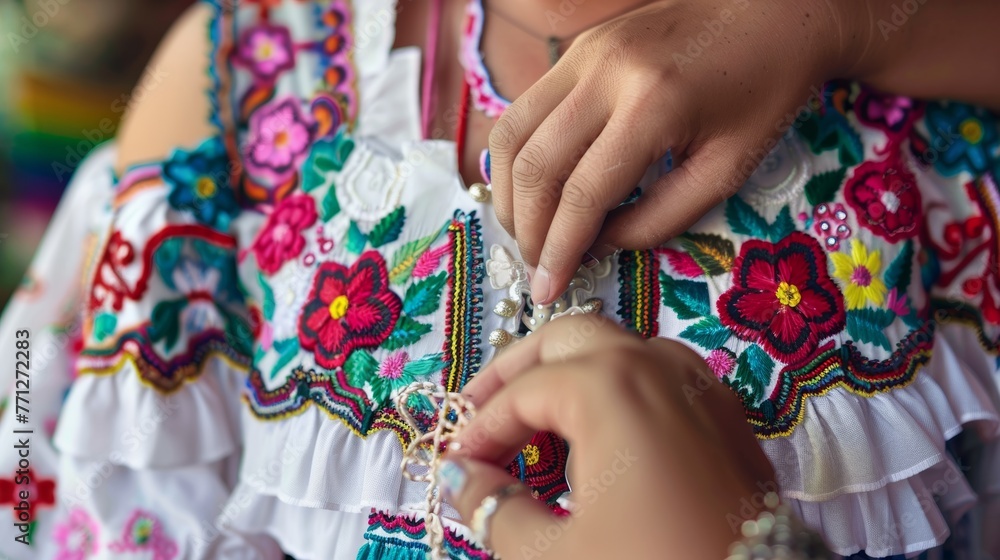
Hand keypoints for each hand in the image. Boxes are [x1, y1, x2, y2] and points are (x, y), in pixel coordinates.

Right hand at [440, 316, 775, 558]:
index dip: (480, 428)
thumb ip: (494, 507)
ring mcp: (699, 384)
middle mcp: (657, 365)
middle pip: (566, 339)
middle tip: (478, 410)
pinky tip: (600, 431)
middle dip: (516, 371)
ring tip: (534, 419)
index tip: (458, 462)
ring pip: (616, 349)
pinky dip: (616, 389)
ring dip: (567, 373)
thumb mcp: (556, 555)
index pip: (522, 392)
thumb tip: (462, 480)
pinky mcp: (726, 415)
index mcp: (610, 385)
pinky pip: (658, 376)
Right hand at [488, 0, 863, 303]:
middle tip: (537, 267)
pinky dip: (518, 157)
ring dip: (509, 193)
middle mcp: (604, 71)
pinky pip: (524, 109)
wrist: (775, 11)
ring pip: (511, 133)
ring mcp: (583, 53)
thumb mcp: (727, 170)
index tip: (547, 292)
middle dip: (527, 230)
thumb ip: (659, 218)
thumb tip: (597, 246)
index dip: (559, 251)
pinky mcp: (577, 49)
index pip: (581, 193)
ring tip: (528, 232)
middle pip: (534, 166)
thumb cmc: (765, 92)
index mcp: (652, 104)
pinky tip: (533, 188)